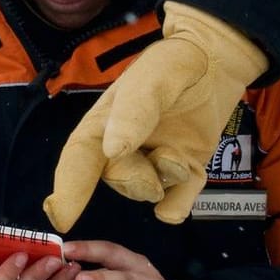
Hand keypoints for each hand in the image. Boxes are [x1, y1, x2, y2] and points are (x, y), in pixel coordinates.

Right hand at [44, 2, 267, 230]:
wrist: (219, 61)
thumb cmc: (178, 63)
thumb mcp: (156, 75)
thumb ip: (135, 108)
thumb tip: (111, 150)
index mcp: (105, 122)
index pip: (79, 159)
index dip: (67, 190)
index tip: (60, 218)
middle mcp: (126, 147)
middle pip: (118, 179)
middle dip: (135, 179)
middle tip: (163, 158)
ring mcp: (155, 161)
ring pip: (149, 191)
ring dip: (165, 179)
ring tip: (179, 153)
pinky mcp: (184, 171)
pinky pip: (175, 203)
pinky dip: (177, 206)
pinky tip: (182, 195)